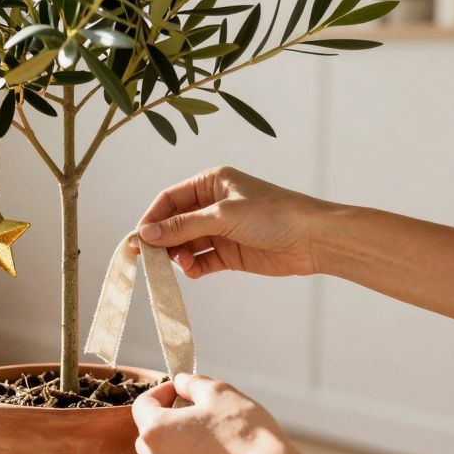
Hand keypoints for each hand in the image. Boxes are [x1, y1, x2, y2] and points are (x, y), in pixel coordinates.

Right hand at [131, 166, 330, 278]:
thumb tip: (145, 235)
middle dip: (163, 240)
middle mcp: (214, 204)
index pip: (170, 199)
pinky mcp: (231, 252)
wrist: (314, 239)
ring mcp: (222, 230)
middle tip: (151, 258)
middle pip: (175, 223)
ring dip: (179, 255)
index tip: (139, 239)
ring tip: (182, 264)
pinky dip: (194, 267)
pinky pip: (202, 260)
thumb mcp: (222, 216)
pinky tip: (194, 271)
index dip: (152, 218)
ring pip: (187, 243)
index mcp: (211, 182)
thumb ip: (182, 226)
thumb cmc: (273, 215)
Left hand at [132, 373, 290, 453]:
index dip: (161, 392)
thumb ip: (191, 383)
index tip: (179, 390)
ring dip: (176, 446)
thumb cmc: (242, 430)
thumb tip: (181, 382)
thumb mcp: (217, 391)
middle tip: (193, 412)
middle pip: (148, 434)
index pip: (142, 405)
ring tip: (206, 437)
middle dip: (165, 420)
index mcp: (155, 430)